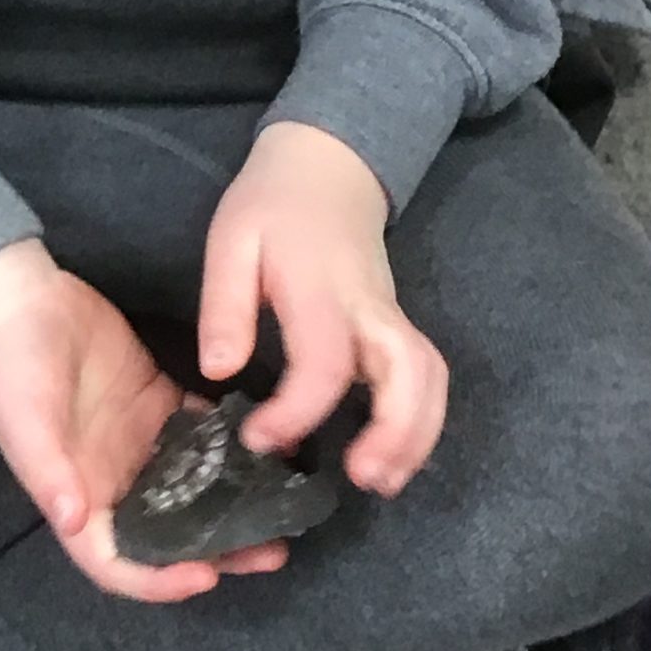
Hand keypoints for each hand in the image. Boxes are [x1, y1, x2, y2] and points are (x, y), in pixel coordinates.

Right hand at [0, 241, 291, 602]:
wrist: (17, 295)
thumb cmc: (10, 364)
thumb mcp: (23, 418)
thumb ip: (48, 471)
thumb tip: (73, 522)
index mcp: (78, 499)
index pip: (117, 563)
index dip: (159, 581)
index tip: (206, 575)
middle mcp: (114, 481)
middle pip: (171, 536)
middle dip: (220, 550)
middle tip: (272, 551)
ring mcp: (140, 442)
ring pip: (195, 489)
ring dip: (237, 502)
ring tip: (283, 505)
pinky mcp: (159, 402)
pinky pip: (203, 434)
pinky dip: (236, 444)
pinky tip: (272, 443)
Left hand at [198, 122, 447, 494]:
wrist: (328, 167)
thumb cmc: (272, 206)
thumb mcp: (230, 241)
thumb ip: (225, 305)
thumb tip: (220, 372)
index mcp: (321, 285)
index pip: (326, 359)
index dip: (298, 410)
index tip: (259, 440)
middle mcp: (370, 305)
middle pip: (411, 369)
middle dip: (397, 430)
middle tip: (363, 480)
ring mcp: (391, 316)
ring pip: (430, 377)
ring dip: (417, 435)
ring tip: (382, 483)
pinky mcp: (397, 327)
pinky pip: (425, 377)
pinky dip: (420, 422)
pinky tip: (390, 458)